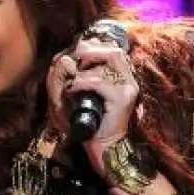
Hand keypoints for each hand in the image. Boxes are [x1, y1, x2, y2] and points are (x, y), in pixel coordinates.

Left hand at [46, 33, 138, 174]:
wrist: (102, 147)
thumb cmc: (89, 122)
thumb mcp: (80, 96)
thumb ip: (76, 77)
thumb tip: (65, 59)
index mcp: (121, 78)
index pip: (112, 50)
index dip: (93, 47)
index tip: (75, 54)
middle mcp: (128, 81)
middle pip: (115, 51)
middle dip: (91, 51)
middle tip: (74, 60)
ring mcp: (128, 89)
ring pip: (109, 62)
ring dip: (85, 67)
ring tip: (71, 79)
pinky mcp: (122, 100)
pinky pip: (100, 82)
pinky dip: (82, 82)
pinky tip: (72, 89)